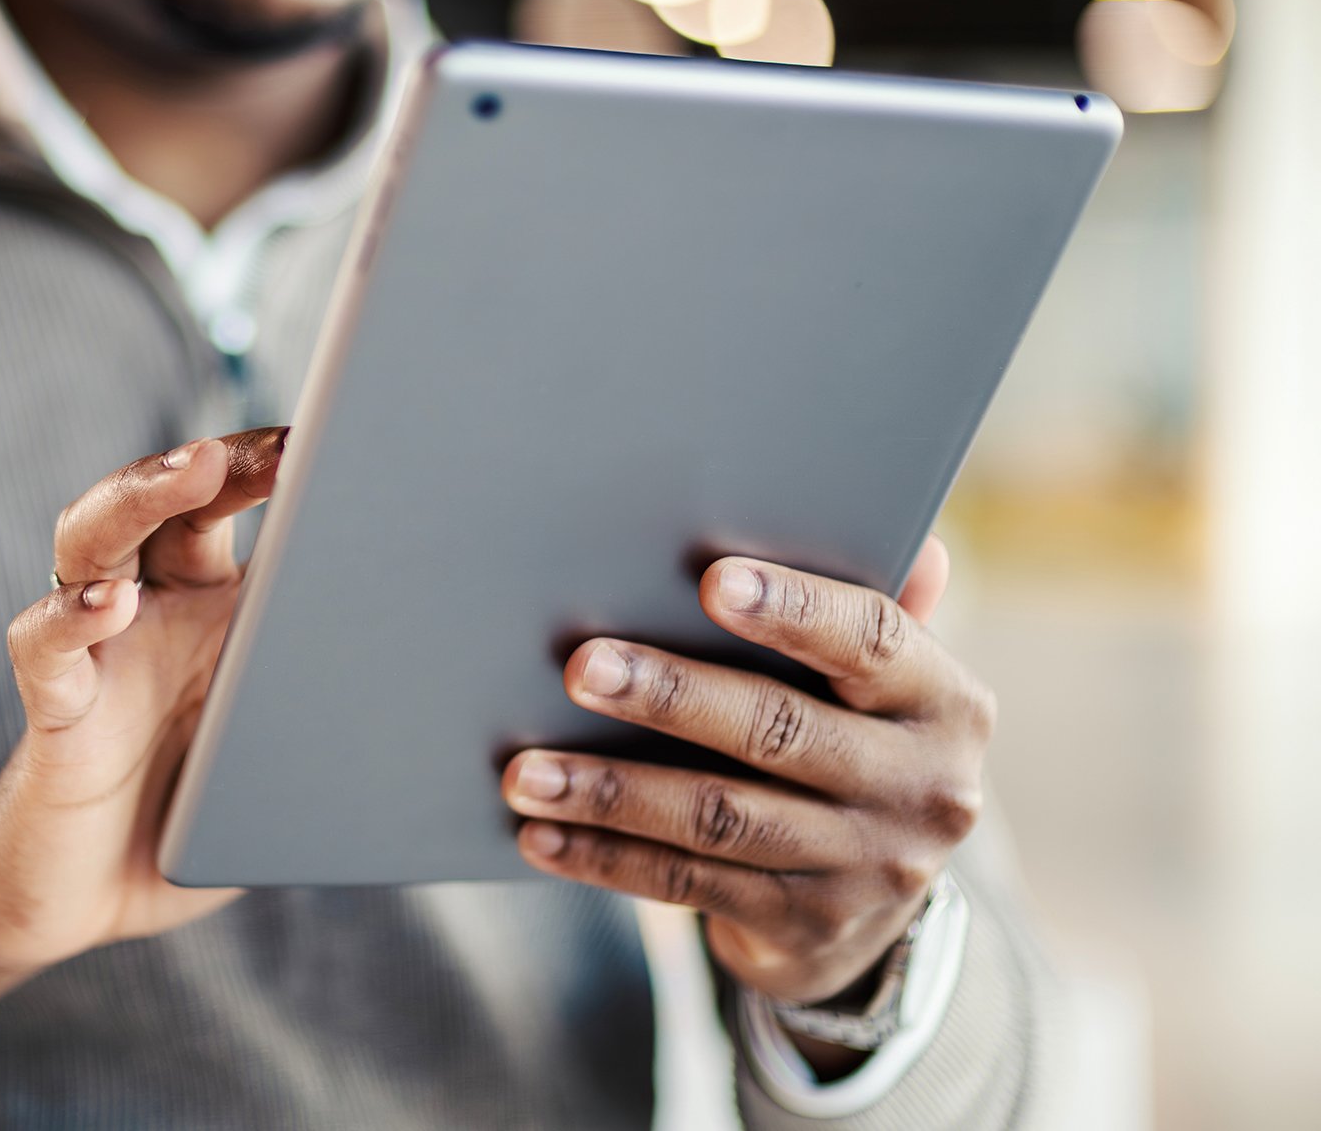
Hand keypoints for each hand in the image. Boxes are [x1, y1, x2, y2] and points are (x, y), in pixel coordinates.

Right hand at [0, 430, 283, 1048]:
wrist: (82, 900)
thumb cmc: (193, 822)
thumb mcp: (285, 761)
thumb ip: (342, 721)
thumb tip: (461, 703)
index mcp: (214, 608)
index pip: (236, 506)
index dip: (278, 467)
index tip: (343, 436)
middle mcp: (151, 608)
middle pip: (167, 500)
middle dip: (221, 460)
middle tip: (280, 443)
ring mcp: (98, 650)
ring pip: (95, 539)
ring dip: (140, 495)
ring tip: (190, 471)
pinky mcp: (56, 711)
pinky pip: (44, 648)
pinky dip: (70, 619)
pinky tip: (107, 605)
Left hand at [500, 537, 990, 1006]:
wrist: (877, 916)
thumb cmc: (855, 747)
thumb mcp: (886, 688)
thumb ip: (872, 615)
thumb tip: (916, 542)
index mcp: (943, 703)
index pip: (871, 641)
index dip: (793, 609)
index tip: (709, 579)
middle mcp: (919, 789)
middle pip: (779, 732)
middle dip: (671, 696)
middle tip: (579, 667)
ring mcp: (864, 868)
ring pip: (717, 818)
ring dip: (610, 790)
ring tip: (526, 770)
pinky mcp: (802, 928)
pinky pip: (687, 886)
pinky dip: (605, 858)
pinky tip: (540, 835)